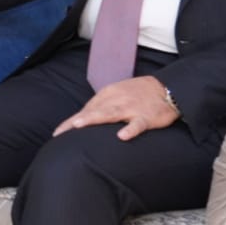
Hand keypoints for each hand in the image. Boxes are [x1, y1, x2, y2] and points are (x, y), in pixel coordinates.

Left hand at [53, 76, 179, 140]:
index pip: (86, 109)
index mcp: (108, 95)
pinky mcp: (147, 116)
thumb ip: (101, 107)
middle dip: (76, 121)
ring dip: (94, 118)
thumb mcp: (117, 95)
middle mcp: (117, 99)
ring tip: (79, 125)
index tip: (57, 134)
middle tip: (61, 133)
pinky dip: (130, 129)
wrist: (167, 88)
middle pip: (93, 111)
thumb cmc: (138, 94)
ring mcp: (132, 108)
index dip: (71, 122)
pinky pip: (138, 124)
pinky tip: (122, 136)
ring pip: (110, 113)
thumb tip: (82, 120)